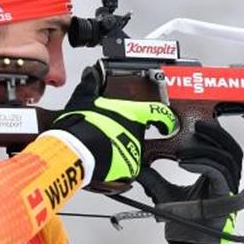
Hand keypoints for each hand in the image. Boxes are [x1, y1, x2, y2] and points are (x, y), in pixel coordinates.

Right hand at [49, 67, 177, 182]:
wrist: (76, 149)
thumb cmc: (82, 124)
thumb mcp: (84, 98)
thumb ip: (91, 85)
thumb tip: (90, 74)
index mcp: (131, 113)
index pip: (158, 113)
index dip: (165, 119)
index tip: (167, 124)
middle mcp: (136, 132)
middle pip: (138, 133)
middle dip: (124, 134)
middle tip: (108, 134)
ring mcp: (134, 152)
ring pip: (130, 152)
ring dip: (119, 150)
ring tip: (100, 148)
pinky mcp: (128, 169)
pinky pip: (125, 168)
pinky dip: (116, 167)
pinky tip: (102, 161)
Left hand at [137, 120, 243, 243]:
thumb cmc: (183, 226)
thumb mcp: (164, 195)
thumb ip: (154, 179)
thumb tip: (136, 167)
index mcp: (215, 177)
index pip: (222, 148)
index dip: (212, 134)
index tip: (195, 124)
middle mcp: (225, 181)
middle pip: (230, 148)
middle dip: (215, 134)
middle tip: (197, 125)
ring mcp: (227, 189)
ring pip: (226, 158)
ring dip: (205, 149)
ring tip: (184, 149)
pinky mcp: (224, 196)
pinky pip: (217, 173)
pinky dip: (201, 164)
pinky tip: (183, 162)